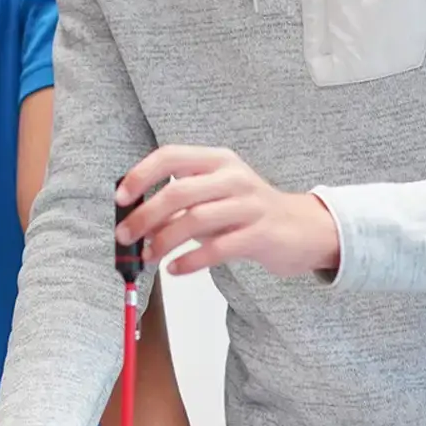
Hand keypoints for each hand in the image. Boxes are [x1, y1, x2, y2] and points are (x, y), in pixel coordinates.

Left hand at [117, 146, 340, 277]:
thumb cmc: (249, 210)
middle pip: (178, 191)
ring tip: (149, 256)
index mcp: (218, 160)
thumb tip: (137, 219)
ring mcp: (249, 205)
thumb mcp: (216, 194)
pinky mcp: (260, 235)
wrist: (303, 228)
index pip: (171, 156)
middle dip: (144, 215)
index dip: (141, 175)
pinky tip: (175, 269)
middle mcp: (233, 177)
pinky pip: (217, 248)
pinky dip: (190, 261)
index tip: (121, 198)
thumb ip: (181, 200)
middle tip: (126, 236)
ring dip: (164, 240)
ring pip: (194, 220)